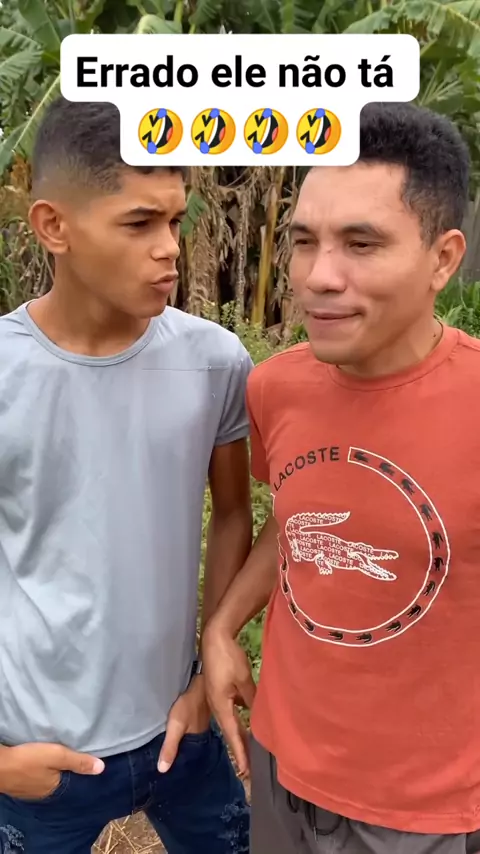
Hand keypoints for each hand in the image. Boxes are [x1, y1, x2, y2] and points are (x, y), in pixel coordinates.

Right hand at [0, 742, 104, 799]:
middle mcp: (42, 793)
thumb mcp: (57, 756)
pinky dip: (39, 770)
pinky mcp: (18, 783)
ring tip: (58, 757)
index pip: (72, 782)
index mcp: (54, 789)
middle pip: (58, 780)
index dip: (78, 772)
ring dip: (51, 770)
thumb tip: (102, 768)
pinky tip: (39, 762)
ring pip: (46, 778)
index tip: (87, 762)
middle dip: (65, 770)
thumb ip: (78, 761)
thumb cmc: (28, 761)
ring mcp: (29, 790)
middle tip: (73, 755)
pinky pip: (34, 777)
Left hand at [157, 675, 210, 772]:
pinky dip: (190, 744)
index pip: (195, 764)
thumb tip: (162, 770)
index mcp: (200, 744)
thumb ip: (170, 746)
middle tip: (177, 778)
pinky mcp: (200, 722)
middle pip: (197, 757)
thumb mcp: (176, 725)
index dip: (188, 773)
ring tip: (179, 766)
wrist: (199, 685)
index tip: (178, 783)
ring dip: (190, 754)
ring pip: (197, 747)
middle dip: (189, 767)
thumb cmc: (188, 705)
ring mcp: (204, 729)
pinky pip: (196, 738)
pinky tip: (183, 746)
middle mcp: (204, 739)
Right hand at [202, 623, 255, 777]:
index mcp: (220, 706)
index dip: (240, 753)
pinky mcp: (219, 691)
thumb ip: (252, 699)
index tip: (245, 771)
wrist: (215, 637)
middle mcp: (217, 706)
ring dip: (240, 736)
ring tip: (251, 751)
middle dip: (240, 749)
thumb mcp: (243, 680)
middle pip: (230, 732)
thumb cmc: (228, 658)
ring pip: (230, 722)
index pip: (233, 735)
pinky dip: (239, 720)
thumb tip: (262, 716)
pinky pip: (230, 711)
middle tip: (249, 769)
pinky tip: (249, 722)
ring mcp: (217, 698)